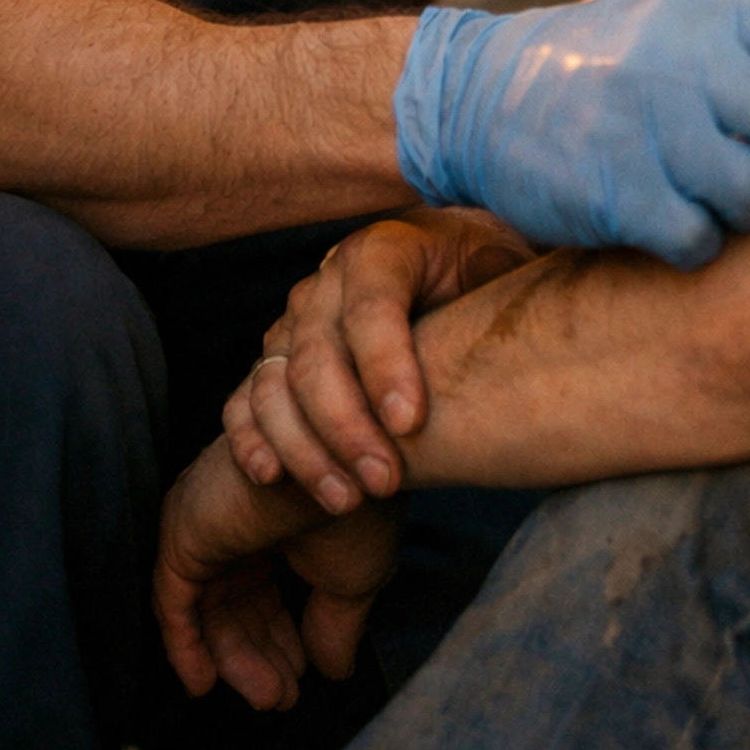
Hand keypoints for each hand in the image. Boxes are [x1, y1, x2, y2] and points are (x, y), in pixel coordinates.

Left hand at [155, 435, 400, 711]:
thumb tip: (335, 671)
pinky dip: (185, 647)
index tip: (304, 677)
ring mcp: (206, 522)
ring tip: (270, 696)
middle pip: (235, 604)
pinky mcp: (183, 532)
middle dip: (260, 654)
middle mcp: (234, 516)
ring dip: (235, 659)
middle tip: (283, 697)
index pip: (265, 590)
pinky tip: (207, 683)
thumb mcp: (353, 576)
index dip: (283, 638)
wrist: (346, 464)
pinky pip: (171, 603)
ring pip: (208, 609)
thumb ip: (335, 623)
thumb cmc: (359, 503)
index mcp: (274, 515)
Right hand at [225, 206, 533, 508]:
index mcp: (384, 249)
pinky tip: (272, 478)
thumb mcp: (501, 263)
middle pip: (317, 355)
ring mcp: (294, 323)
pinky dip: (252, 439)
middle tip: (386, 481)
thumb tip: (504, 301)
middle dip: (348, 427)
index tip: (412, 423)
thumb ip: (499, 274)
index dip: (386, 364)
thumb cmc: (483, 277)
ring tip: (348, 500)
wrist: (453, 280)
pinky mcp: (275, 363)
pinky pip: (245, 401)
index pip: (371, 305)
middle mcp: (327, 282)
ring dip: (305, 448)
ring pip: (276, 384)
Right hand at [394, 0, 749, 266]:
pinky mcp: (613, 190)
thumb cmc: (597, 65)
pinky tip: (683, 230)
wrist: (479, 95)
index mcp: (706, 18)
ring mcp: (645, 127)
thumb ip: (745, 48)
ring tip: (731, 203)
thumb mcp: (670, 25)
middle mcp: (680, 64)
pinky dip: (702, 243)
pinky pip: (694, 237)